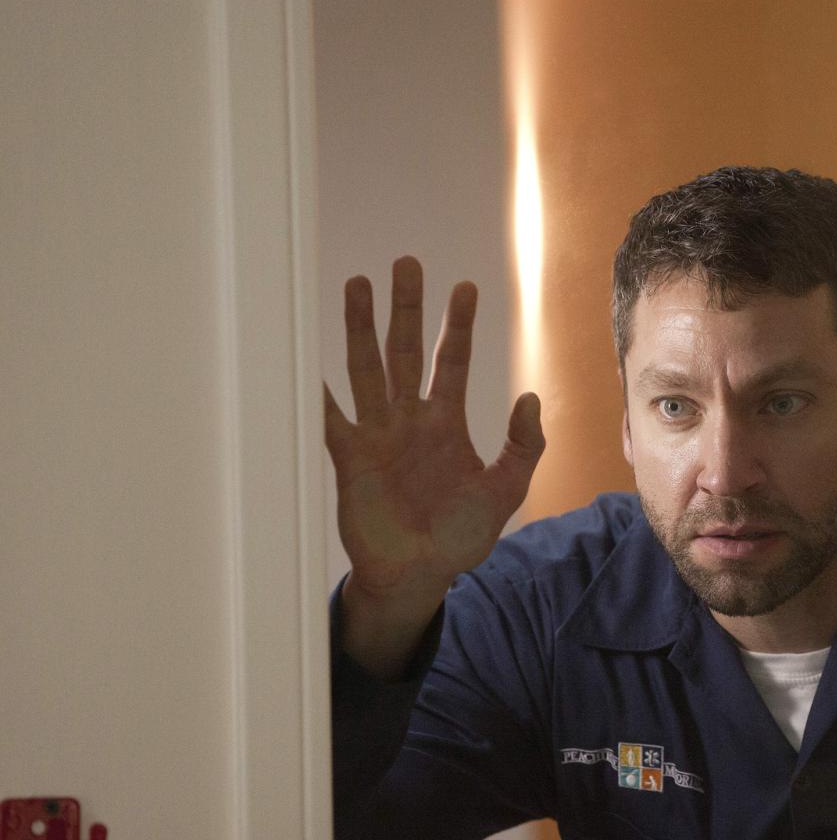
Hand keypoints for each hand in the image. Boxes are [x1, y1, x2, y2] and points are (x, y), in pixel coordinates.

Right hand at [324, 256, 543, 673]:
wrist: (420, 577)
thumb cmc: (459, 536)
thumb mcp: (505, 490)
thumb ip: (523, 446)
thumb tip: (529, 396)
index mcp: (446, 424)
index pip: (453, 362)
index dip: (458, 326)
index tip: (464, 286)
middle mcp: (409, 421)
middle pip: (406, 352)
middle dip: (406, 309)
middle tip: (405, 263)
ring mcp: (377, 436)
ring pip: (368, 369)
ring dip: (361, 328)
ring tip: (357, 284)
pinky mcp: (350, 459)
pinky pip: (330, 417)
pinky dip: (317, 390)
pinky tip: (304, 358)